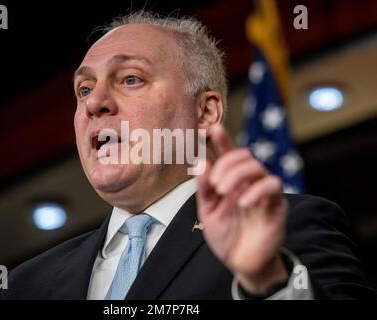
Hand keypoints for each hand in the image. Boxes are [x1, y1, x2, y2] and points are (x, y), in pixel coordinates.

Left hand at [196, 123, 288, 293]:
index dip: (221, 138)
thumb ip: (204, 189)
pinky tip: (243, 202)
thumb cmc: (226, 235)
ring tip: (224, 191)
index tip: (209, 129)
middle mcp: (248, 181)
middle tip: (215, 184)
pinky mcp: (277, 204)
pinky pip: (272, 186)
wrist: (241, 263)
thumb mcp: (208, 212)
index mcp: (230, 180)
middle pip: (243, 155)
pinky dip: (256, 190)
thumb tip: (200, 163)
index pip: (227, 153)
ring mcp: (263, 191)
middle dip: (226, 164)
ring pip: (257, 166)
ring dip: (237, 174)